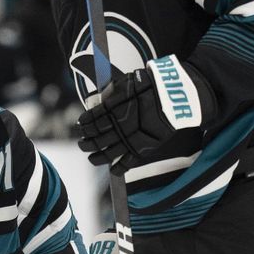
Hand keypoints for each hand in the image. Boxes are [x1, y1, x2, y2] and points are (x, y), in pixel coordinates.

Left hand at [78, 55, 212, 174]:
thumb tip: (99, 101)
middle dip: (86, 142)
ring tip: (91, 158)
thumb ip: (109, 93)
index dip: (84, 125)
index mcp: (110, 109)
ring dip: (96, 157)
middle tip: (81, 143)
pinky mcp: (142, 148)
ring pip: (107, 153)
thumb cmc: (149, 86)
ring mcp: (129, 139)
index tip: (81, 126)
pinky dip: (118, 168)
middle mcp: (117, 126)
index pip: (91, 120)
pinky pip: (127, 162)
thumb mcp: (124, 83)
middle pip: (96, 138)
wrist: (172, 95)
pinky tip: (112, 170)